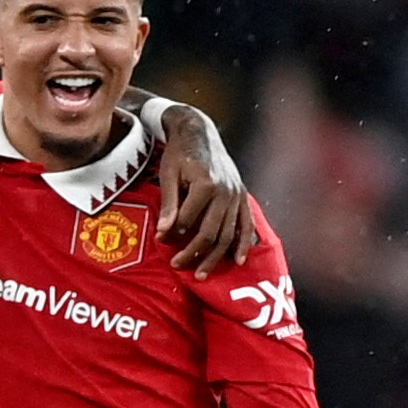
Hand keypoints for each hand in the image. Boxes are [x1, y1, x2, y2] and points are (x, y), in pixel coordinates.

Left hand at [147, 99, 255, 273]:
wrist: (199, 132)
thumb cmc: (179, 153)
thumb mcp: (168, 175)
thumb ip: (169, 204)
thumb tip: (163, 233)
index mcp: (206, 184)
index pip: (188, 221)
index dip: (173, 235)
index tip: (160, 241)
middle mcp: (226, 192)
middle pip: (210, 233)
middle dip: (193, 253)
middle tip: (177, 266)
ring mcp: (237, 195)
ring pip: (228, 235)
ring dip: (215, 257)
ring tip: (201, 274)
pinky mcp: (242, 196)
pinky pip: (246, 225)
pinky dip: (243, 244)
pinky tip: (237, 261)